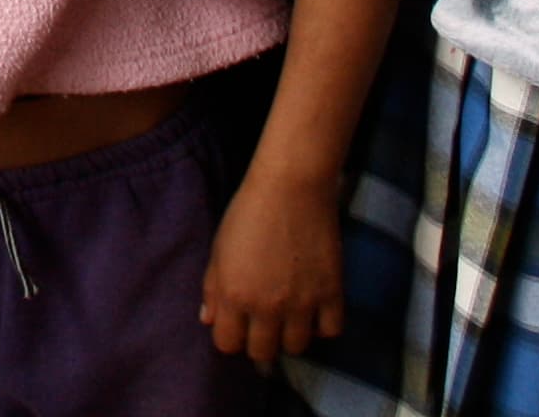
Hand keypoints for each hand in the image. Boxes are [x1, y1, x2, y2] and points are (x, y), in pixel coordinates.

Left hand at [201, 163, 342, 369]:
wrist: (291, 186)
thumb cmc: (248, 212)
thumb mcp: (219, 249)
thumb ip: (212, 288)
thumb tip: (208, 320)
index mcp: (233, 295)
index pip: (227, 345)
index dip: (231, 336)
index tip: (237, 324)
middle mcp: (266, 306)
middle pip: (262, 353)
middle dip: (259, 341)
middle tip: (264, 322)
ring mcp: (301, 303)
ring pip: (296, 347)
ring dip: (290, 335)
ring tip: (289, 315)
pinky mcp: (331, 293)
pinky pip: (330, 331)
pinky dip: (323, 326)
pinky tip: (315, 309)